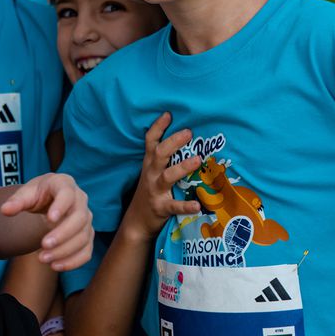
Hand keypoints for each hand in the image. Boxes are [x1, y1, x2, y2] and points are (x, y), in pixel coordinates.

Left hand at [0, 173, 93, 271]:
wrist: (49, 201)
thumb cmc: (38, 195)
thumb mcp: (26, 194)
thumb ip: (16, 201)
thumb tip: (4, 210)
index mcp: (65, 184)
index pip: (67, 194)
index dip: (61, 206)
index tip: (50, 219)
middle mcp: (80, 200)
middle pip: (80, 218)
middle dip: (63, 234)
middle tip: (43, 245)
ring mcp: (86, 219)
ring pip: (83, 236)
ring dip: (65, 250)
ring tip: (43, 258)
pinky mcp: (87, 235)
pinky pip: (86, 250)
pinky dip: (74, 261)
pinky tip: (55, 266)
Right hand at [121, 112, 202, 240]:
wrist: (137, 221)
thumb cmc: (150, 191)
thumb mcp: (151, 171)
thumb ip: (163, 157)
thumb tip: (186, 138)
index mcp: (149, 164)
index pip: (151, 141)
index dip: (158, 127)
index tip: (169, 114)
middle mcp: (151, 174)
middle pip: (160, 154)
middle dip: (173, 142)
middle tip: (189, 132)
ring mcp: (155, 191)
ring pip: (168, 177)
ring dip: (182, 167)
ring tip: (197, 159)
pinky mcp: (161, 208)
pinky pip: (174, 206)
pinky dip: (185, 206)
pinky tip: (197, 205)